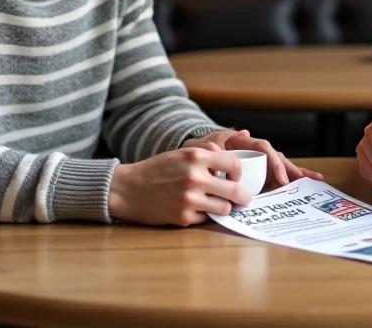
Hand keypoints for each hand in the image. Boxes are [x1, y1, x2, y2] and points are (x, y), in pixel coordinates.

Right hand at [108, 146, 249, 225]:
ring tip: (216, 204)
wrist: (128, 188)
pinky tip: (195, 209)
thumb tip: (234, 166)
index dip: (239, 174)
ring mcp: (189, 199)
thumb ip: (208, 156)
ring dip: (223, 207)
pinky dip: (204, 215)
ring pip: (224, 208)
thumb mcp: (182, 153)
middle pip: (235, 191)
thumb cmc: (157, 169)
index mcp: (196, 156)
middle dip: (243, 197)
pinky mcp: (182, 217)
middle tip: (244, 199)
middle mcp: (195, 177)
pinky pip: (206, 218)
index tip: (236, 178)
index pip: (235, 165)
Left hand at [183, 129, 323, 188]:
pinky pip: (269, 180)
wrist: (187, 160)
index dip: (274, 162)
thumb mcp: (202, 146)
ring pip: (277, 168)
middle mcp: (250, 151)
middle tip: (312, 179)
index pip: (263, 148)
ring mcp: (253, 164)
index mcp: (240, 142)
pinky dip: (283, 185)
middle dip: (294, 168)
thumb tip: (244, 133)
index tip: (281, 179)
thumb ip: (217, 141)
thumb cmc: (195, 152)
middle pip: (276, 158)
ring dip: (295, 174)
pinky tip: (299, 190)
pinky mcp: (252, 176)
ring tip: (315, 181)